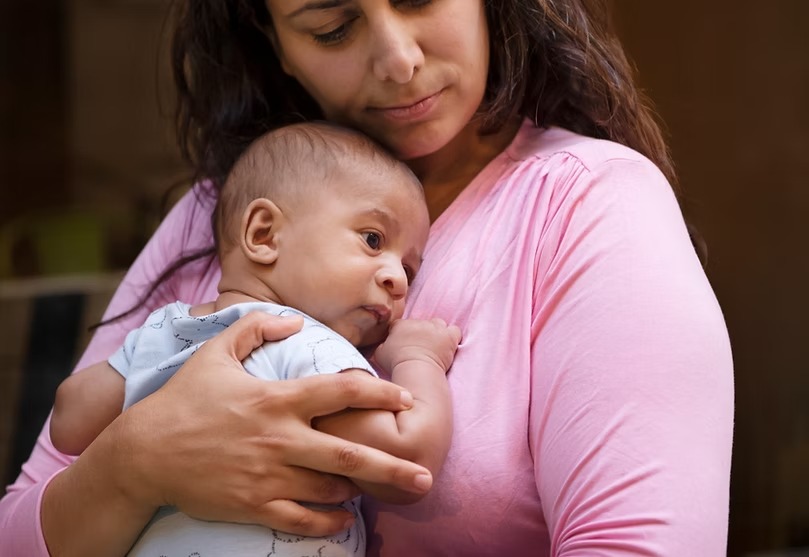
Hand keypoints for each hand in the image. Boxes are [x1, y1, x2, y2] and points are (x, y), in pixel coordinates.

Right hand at [112, 311, 428, 536]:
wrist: (143, 453)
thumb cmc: (183, 400)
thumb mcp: (215, 352)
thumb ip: (256, 327)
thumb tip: (294, 321)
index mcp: (276, 399)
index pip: (341, 392)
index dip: (378, 394)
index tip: (404, 399)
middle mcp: (279, 439)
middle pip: (349, 455)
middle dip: (393, 467)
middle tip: (427, 475)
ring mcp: (268, 476)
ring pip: (329, 489)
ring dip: (356, 490)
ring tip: (376, 488)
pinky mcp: (253, 505)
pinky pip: (301, 520)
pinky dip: (327, 520)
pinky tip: (344, 517)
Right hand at [375, 318, 461, 372]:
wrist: (416, 370)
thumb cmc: (396, 364)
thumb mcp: (379, 354)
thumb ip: (382, 345)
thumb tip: (384, 345)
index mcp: (400, 325)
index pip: (402, 325)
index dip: (404, 335)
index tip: (405, 345)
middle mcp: (418, 322)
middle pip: (421, 324)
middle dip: (421, 334)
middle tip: (421, 348)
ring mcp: (435, 327)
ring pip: (438, 324)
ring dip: (437, 333)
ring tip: (436, 346)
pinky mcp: (449, 335)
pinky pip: (454, 331)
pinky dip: (452, 337)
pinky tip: (449, 346)